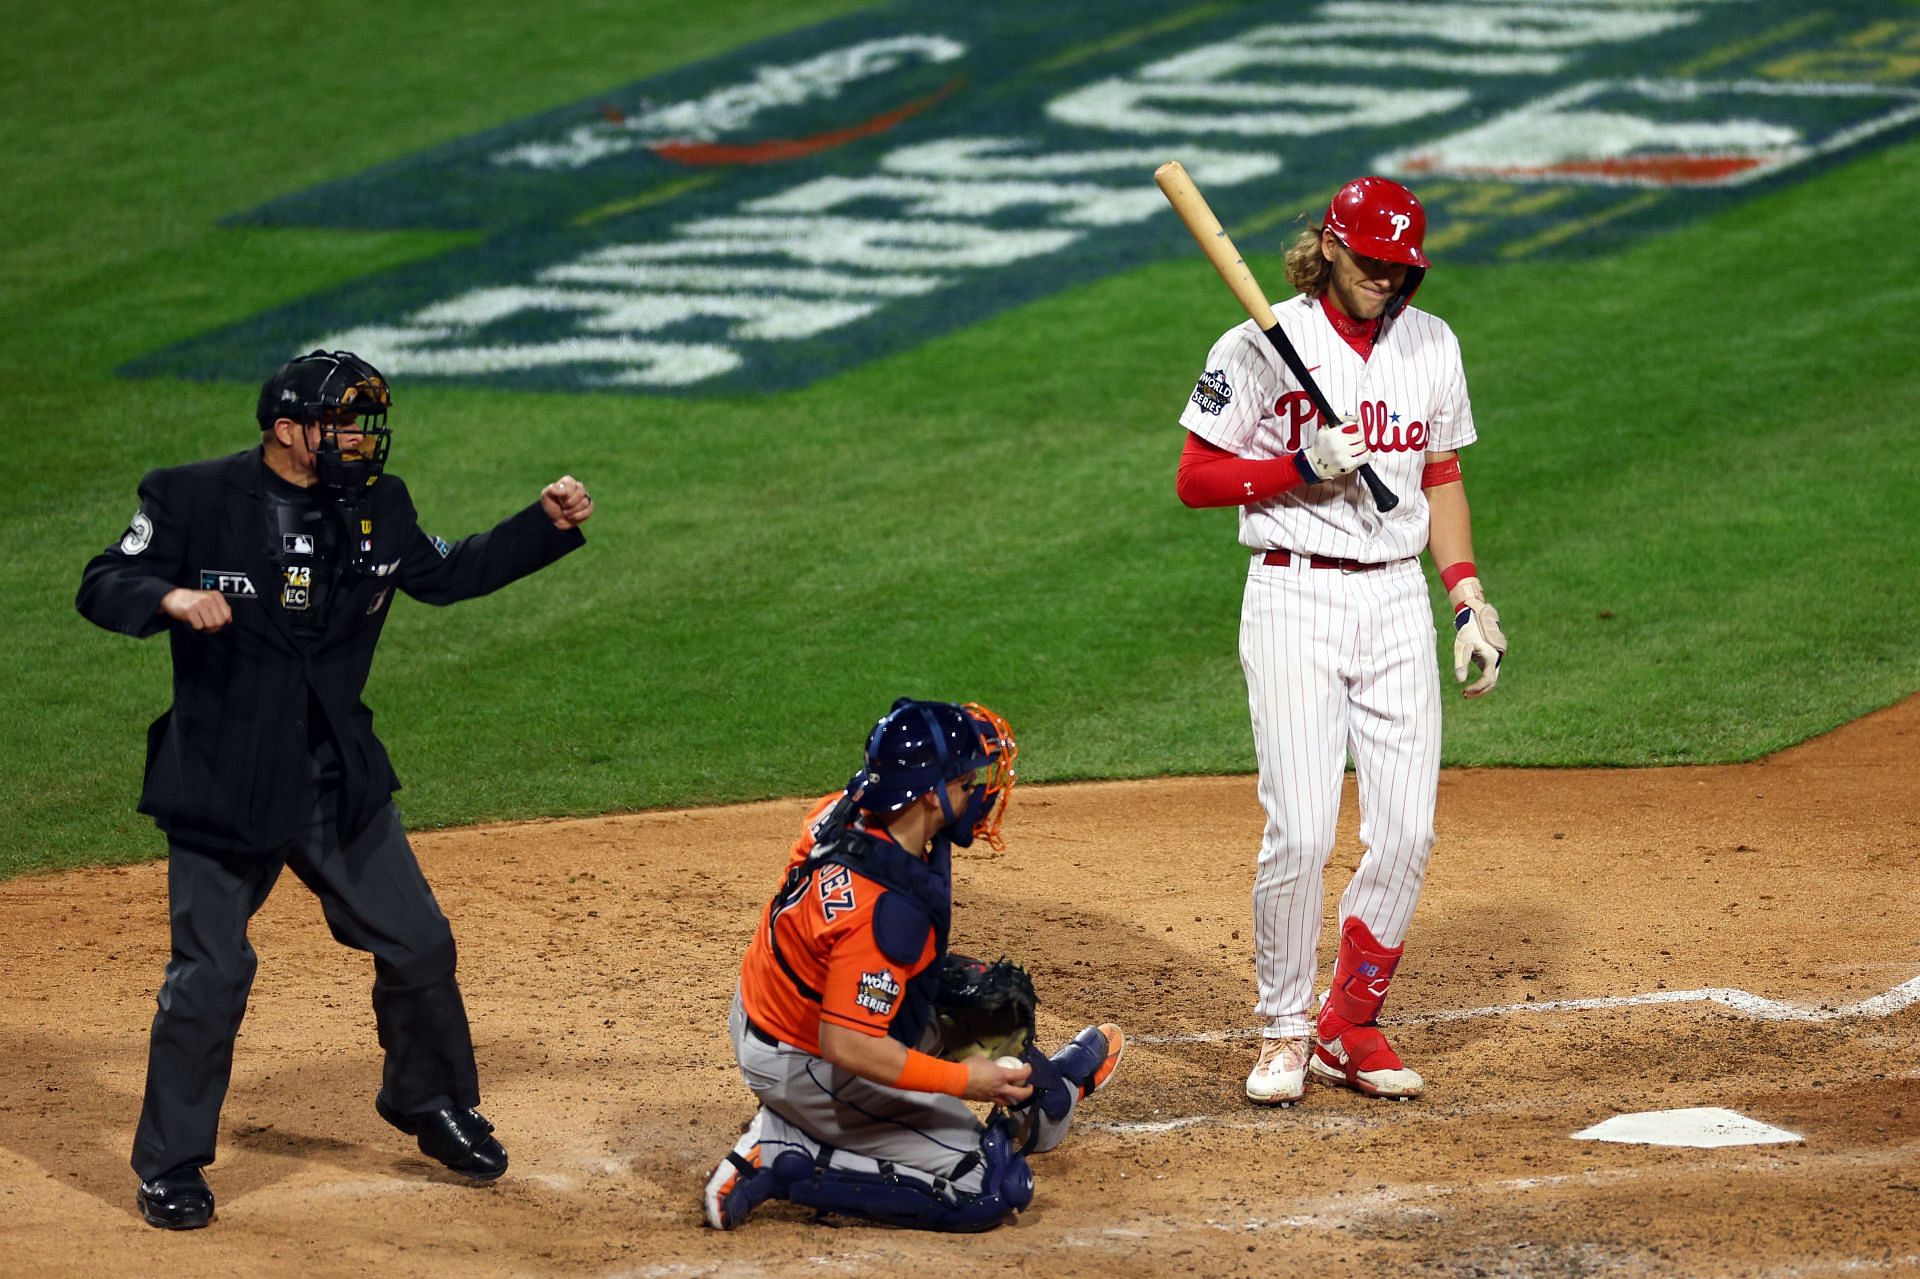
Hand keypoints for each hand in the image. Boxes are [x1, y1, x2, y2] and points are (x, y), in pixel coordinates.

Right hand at [158, 588, 231, 632]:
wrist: (174, 597)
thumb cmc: (193, 600)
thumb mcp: (209, 599)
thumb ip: (221, 607)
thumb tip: (229, 620)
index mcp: (216, 596)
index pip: (227, 615)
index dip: (221, 622)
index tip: (215, 621)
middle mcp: (209, 599)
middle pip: (219, 622)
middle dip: (213, 626)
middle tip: (206, 624)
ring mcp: (199, 605)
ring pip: (210, 625)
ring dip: (205, 627)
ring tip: (200, 621)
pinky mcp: (190, 611)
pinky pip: (199, 626)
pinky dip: (196, 626)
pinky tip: (193, 620)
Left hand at [540, 475, 593, 529]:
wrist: (554, 520)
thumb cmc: (550, 505)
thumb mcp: (546, 496)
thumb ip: (552, 490)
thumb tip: (564, 491)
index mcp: (568, 482)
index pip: (572, 483)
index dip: (567, 493)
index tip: (560, 498)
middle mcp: (578, 488)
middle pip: (581, 491)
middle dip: (571, 502)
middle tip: (563, 506)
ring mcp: (584, 498)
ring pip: (584, 502)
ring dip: (573, 511)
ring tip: (566, 513)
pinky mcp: (589, 507)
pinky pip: (589, 510)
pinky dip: (579, 516)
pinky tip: (572, 517)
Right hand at [961, 1055, 1032, 1105]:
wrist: (957, 1080)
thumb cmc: (970, 1067)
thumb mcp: (982, 1058)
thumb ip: (989, 1061)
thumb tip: (988, 1062)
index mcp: (1002, 1076)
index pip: (1022, 1075)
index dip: (1028, 1070)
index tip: (1027, 1067)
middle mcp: (1001, 1089)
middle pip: (1021, 1095)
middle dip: (1028, 1092)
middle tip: (1029, 1087)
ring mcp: (993, 1096)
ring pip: (1009, 1102)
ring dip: (1014, 1099)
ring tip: (1014, 1094)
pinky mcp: (984, 1101)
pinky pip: (996, 1101)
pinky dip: (1000, 1098)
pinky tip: (997, 1094)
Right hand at [1296, 416, 1369, 482]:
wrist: (1314, 464)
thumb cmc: (1319, 447)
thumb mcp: (1324, 429)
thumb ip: (1339, 421)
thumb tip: (1355, 418)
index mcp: (1332, 434)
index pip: (1351, 425)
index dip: (1354, 427)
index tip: (1353, 429)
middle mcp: (1338, 444)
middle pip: (1358, 436)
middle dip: (1357, 437)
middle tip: (1355, 439)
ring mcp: (1343, 455)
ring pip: (1362, 445)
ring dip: (1361, 445)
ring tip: (1358, 445)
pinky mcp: (1348, 465)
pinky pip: (1364, 457)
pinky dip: (1366, 454)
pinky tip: (1364, 453)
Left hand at [1447, 576, 1505, 697]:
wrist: (1475, 617)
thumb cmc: (1468, 631)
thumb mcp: (1462, 646)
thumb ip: (1461, 663)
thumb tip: (1460, 680)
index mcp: (1491, 657)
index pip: (1487, 680)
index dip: (1477, 688)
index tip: (1464, 691)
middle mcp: (1496, 660)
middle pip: (1491, 682)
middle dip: (1479, 691)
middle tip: (1465, 695)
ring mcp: (1494, 660)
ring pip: (1491, 679)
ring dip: (1480, 687)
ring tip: (1466, 693)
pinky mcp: (1489, 659)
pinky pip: (1488, 674)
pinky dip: (1480, 681)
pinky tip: (1469, 685)